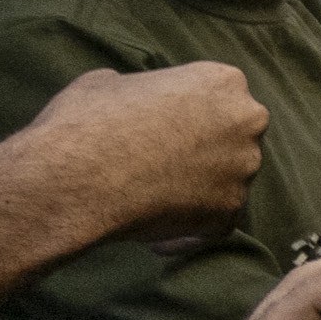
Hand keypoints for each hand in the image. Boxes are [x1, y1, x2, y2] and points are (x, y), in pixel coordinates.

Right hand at [0, 59, 266, 249]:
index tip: (160, 129)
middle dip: (202, 152)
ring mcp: (244, 167)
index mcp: (222, 81)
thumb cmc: (84, 123)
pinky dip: (187, 232)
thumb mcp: (104, 83)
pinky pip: (216, 224)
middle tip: (160, 166)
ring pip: (226, 182)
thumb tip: (133, 98)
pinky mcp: (231, 210)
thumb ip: (137, 88)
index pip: (215, 99)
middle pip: (230, 138)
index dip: (187, 116)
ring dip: (195, 192)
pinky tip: (153, 238)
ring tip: (149, 201)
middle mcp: (246, 120)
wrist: (74, 177)